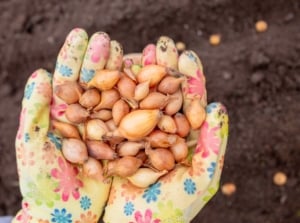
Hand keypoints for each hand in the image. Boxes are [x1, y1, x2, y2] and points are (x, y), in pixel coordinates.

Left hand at [13, 28, 122, 222]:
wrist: (66, 216)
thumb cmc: (43, 184)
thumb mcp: (32, 146)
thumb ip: (35, 111)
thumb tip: (39, 73)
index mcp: (62, 114)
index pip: (68, 78)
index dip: (75, 56)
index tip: (83, 34)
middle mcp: (86, 117)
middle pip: (93, 83)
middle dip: (99, 60)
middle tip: (107, 39)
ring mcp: (105, 128)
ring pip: (115, 97)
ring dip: (122, 76)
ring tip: (130, 54)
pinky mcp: (122, 142)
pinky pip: (131, 120)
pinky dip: (139, 103)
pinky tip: (148, 86)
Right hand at [103, 37, 228, 222]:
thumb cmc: (172, 210)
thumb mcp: (201, 179)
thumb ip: (212, 145)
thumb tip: (217, 107)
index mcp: (185, 139)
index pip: (190, 104)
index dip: (190, 80)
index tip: (187, 56)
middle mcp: (162, 133)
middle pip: (165, 96)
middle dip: (164, 70)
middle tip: (162, 45)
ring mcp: (138, 135)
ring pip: (140, 101)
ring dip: (139, 76)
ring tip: (138, 53)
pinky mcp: (117, 141)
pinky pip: (118, 114)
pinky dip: (116, 94)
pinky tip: (114, 74)